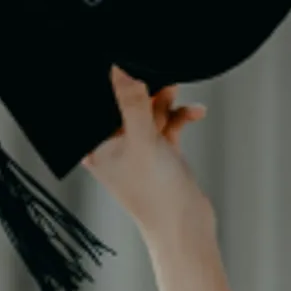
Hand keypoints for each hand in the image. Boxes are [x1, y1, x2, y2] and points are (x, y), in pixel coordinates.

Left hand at [83, 65, 211, 245]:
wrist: (187, 228)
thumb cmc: (156, 193)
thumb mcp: (143, 140)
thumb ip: (132, 102)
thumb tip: (119, 66)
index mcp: (94, 144)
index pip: (96, 104)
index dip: (110, 82)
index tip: (125, 61)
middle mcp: (112, 144)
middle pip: (123, 103)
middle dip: (144, 88)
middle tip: (159, 73)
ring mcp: (137, 147)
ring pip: (148, 110)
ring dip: (164, 100)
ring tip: (177, 89)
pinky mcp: (158, 151)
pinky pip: (167, 123)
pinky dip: (179, 116)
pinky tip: (196, 112)